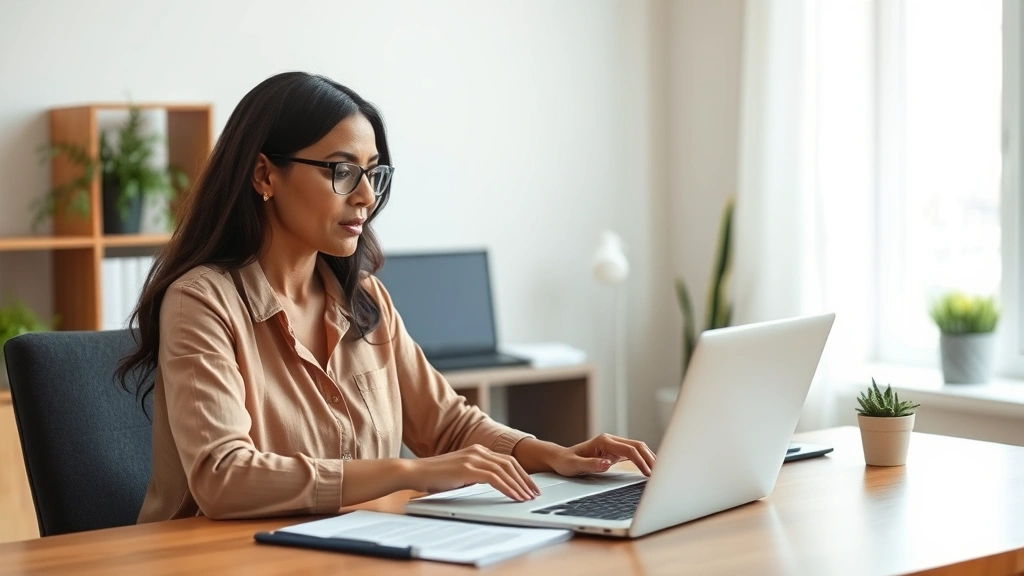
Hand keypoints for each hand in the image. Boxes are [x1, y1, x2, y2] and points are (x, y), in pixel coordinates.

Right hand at [406, 445, 540, 501]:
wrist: (415, 472)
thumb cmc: (434, 476)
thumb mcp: (461, 473)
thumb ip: (475, 475)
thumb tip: (492, 484)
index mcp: (478, 450)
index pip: (507, 461)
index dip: (521, 474)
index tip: (529, 486)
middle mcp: (478, 451)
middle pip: (511, 463)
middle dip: (525, 479)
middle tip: (534, 493)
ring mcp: (473, 458)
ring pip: (505, 470)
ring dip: (519, 485)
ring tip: (527, 497)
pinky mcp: (468, 468)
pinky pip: (494, 478)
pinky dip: (507, 487)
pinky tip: (514, 496)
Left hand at [548, 433, 656, 476]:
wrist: (559, 458)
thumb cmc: (565, 462)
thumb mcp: (574, 465)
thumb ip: (591, 464)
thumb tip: (607, 463)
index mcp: (603, 441)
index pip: (628, 450)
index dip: (640, 461)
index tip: (648, 473)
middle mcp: (610, 440)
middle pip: (637, 445)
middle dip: (650, 457)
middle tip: (661, 472)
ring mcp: (613, 445)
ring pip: (637, 448)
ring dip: (649, 458)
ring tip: (660, 472)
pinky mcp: (614, 452)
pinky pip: (633, 454)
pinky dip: (643, 460)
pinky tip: (650, 468)